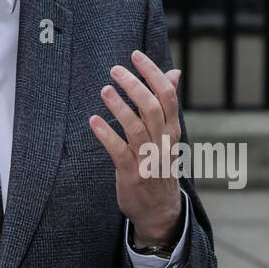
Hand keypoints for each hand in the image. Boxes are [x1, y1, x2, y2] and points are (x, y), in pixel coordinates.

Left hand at [88, 50, 182, 247]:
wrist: (161, 212)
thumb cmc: (160, 165)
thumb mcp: (168, 135)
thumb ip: (166, 104)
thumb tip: (174, 72)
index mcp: (172, 131)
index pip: (168, 96)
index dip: (152, 74)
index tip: (136, 55)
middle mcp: (163, 143)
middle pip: (153, 109)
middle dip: (135, 86)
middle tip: (115, 70)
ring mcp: (149, 160)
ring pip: (137, 129)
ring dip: (120, 108)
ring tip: (104, 90)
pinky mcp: (132, 175)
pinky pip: (120, 152)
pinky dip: (107, 136)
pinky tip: (94, 121)